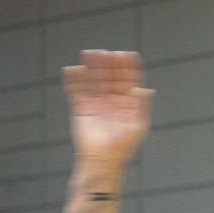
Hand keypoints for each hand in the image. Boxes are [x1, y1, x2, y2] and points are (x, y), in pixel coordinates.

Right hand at [63, 49, 153, 165]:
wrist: (102, 160)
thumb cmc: (122, 147)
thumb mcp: (136, 126)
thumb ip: (140, 106)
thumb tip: (143, 89)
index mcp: (126, 103)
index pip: (127, 80)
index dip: (126, 67)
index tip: (125, 54)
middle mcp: (111, 101)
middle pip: (109, 77)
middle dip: (107, 64)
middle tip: (104, 52)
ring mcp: (96, 104)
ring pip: (93, 81)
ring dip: (91, 67)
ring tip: (88, 53)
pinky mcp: (81, 109)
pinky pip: (76, 92)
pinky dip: (72, 81)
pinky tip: (70, 70)